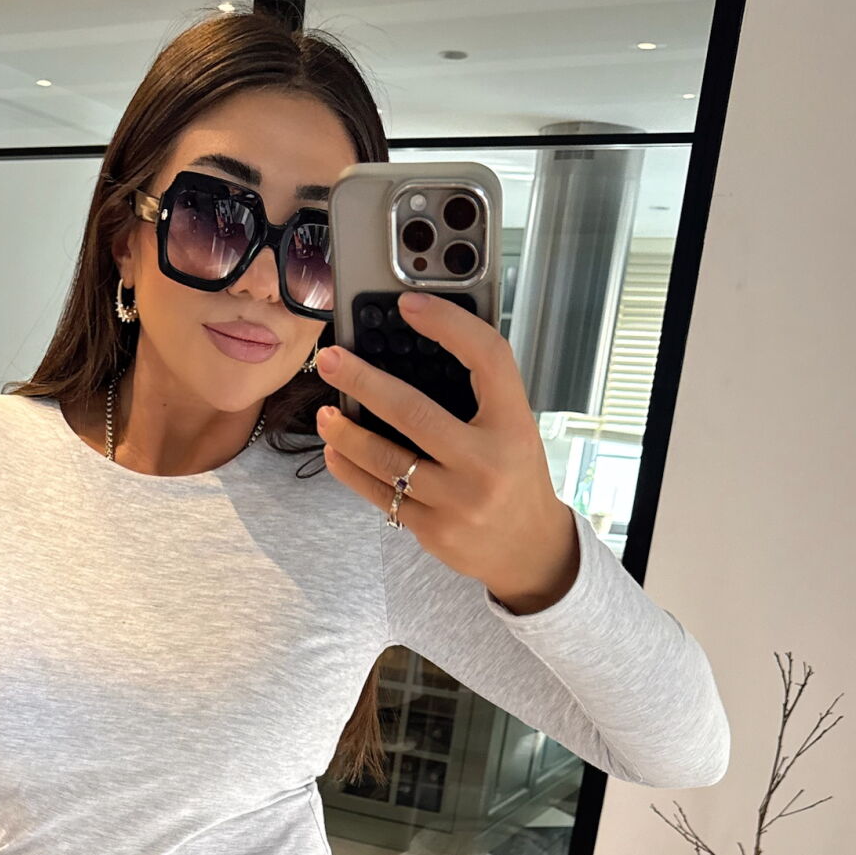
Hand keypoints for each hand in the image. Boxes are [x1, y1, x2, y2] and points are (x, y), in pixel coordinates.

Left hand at [313, 291, 580, 613]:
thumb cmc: (515, 477)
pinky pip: (380, 495)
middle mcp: (487, 462)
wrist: (530, 549)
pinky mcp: (433, 530)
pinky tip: (335, 453)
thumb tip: (411, 353)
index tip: (409, 305)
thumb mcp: (515, 428)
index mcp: (514, 425)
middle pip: (414, 411)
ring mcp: (457, 501)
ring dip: (346, 433)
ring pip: (386, 459)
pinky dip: (351, 471)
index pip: (487, 358)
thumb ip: (481, 395)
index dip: (448, 325)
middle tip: (331, 359)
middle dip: (364, 381)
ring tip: (325, 413)